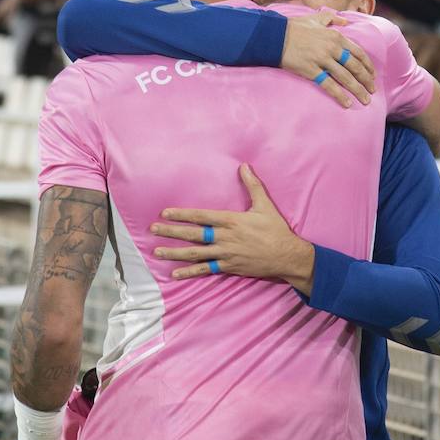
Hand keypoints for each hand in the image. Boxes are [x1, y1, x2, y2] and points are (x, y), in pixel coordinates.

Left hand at [152, 165, 315, 294]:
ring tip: (157, 252)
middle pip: (192, 235)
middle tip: (153, 229)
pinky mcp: (229, 267)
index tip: (165, 213)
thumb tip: (244, 165)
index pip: (201, 216)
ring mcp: (225, 254)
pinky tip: (175, 274)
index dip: (181, 214)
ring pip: (194, 254)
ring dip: (174, 253)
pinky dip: (190, 272)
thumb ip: (252, 185)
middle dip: (171, 232)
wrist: (286, 256)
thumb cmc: (276, 230)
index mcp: (231, 221)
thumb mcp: (265, 205)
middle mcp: (225, 238)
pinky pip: (205, 270)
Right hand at [282, 13, 375, 107]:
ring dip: (358, 90)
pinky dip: (340, 95)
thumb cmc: (294, 27)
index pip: (358, 53)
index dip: (367, 65)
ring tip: (365, 100)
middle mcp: (332, 48)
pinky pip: (329, 85)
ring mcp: (322, 60)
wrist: (274, 36)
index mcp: (336, 36)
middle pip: (355, 67)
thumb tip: (346, 21)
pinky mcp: (311, 71)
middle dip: (366, 80)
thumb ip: (332, 18)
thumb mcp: (316, 18)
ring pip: (345, 78)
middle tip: (372, 90)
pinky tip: (347, 103)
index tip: (372, 75)